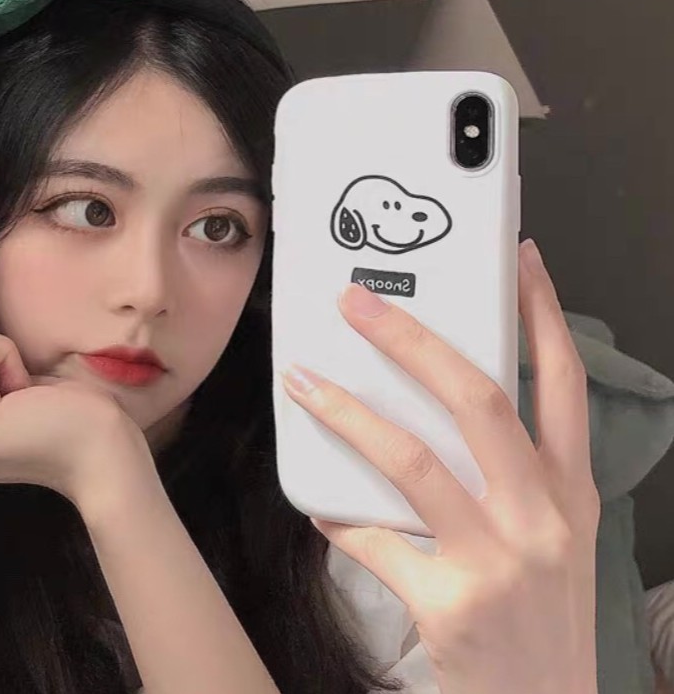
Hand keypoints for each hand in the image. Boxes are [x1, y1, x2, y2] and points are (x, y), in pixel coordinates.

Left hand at [281, 239, 600, 693]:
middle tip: (356, 302)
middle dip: (413, 341)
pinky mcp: (451, 602)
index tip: (517, 261)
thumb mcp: (549, 534)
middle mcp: (541, 516)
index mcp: (568, 491)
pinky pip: (376, 542)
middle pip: (479, 401)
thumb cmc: (539, 610)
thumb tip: (432, 408)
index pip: (563, 383)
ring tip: (303, 382)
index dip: (542, 315)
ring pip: (414, 460)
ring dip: (349, 414)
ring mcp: (498, 560)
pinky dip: (341, 516)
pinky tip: (319, 503)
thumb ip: (507, 472)